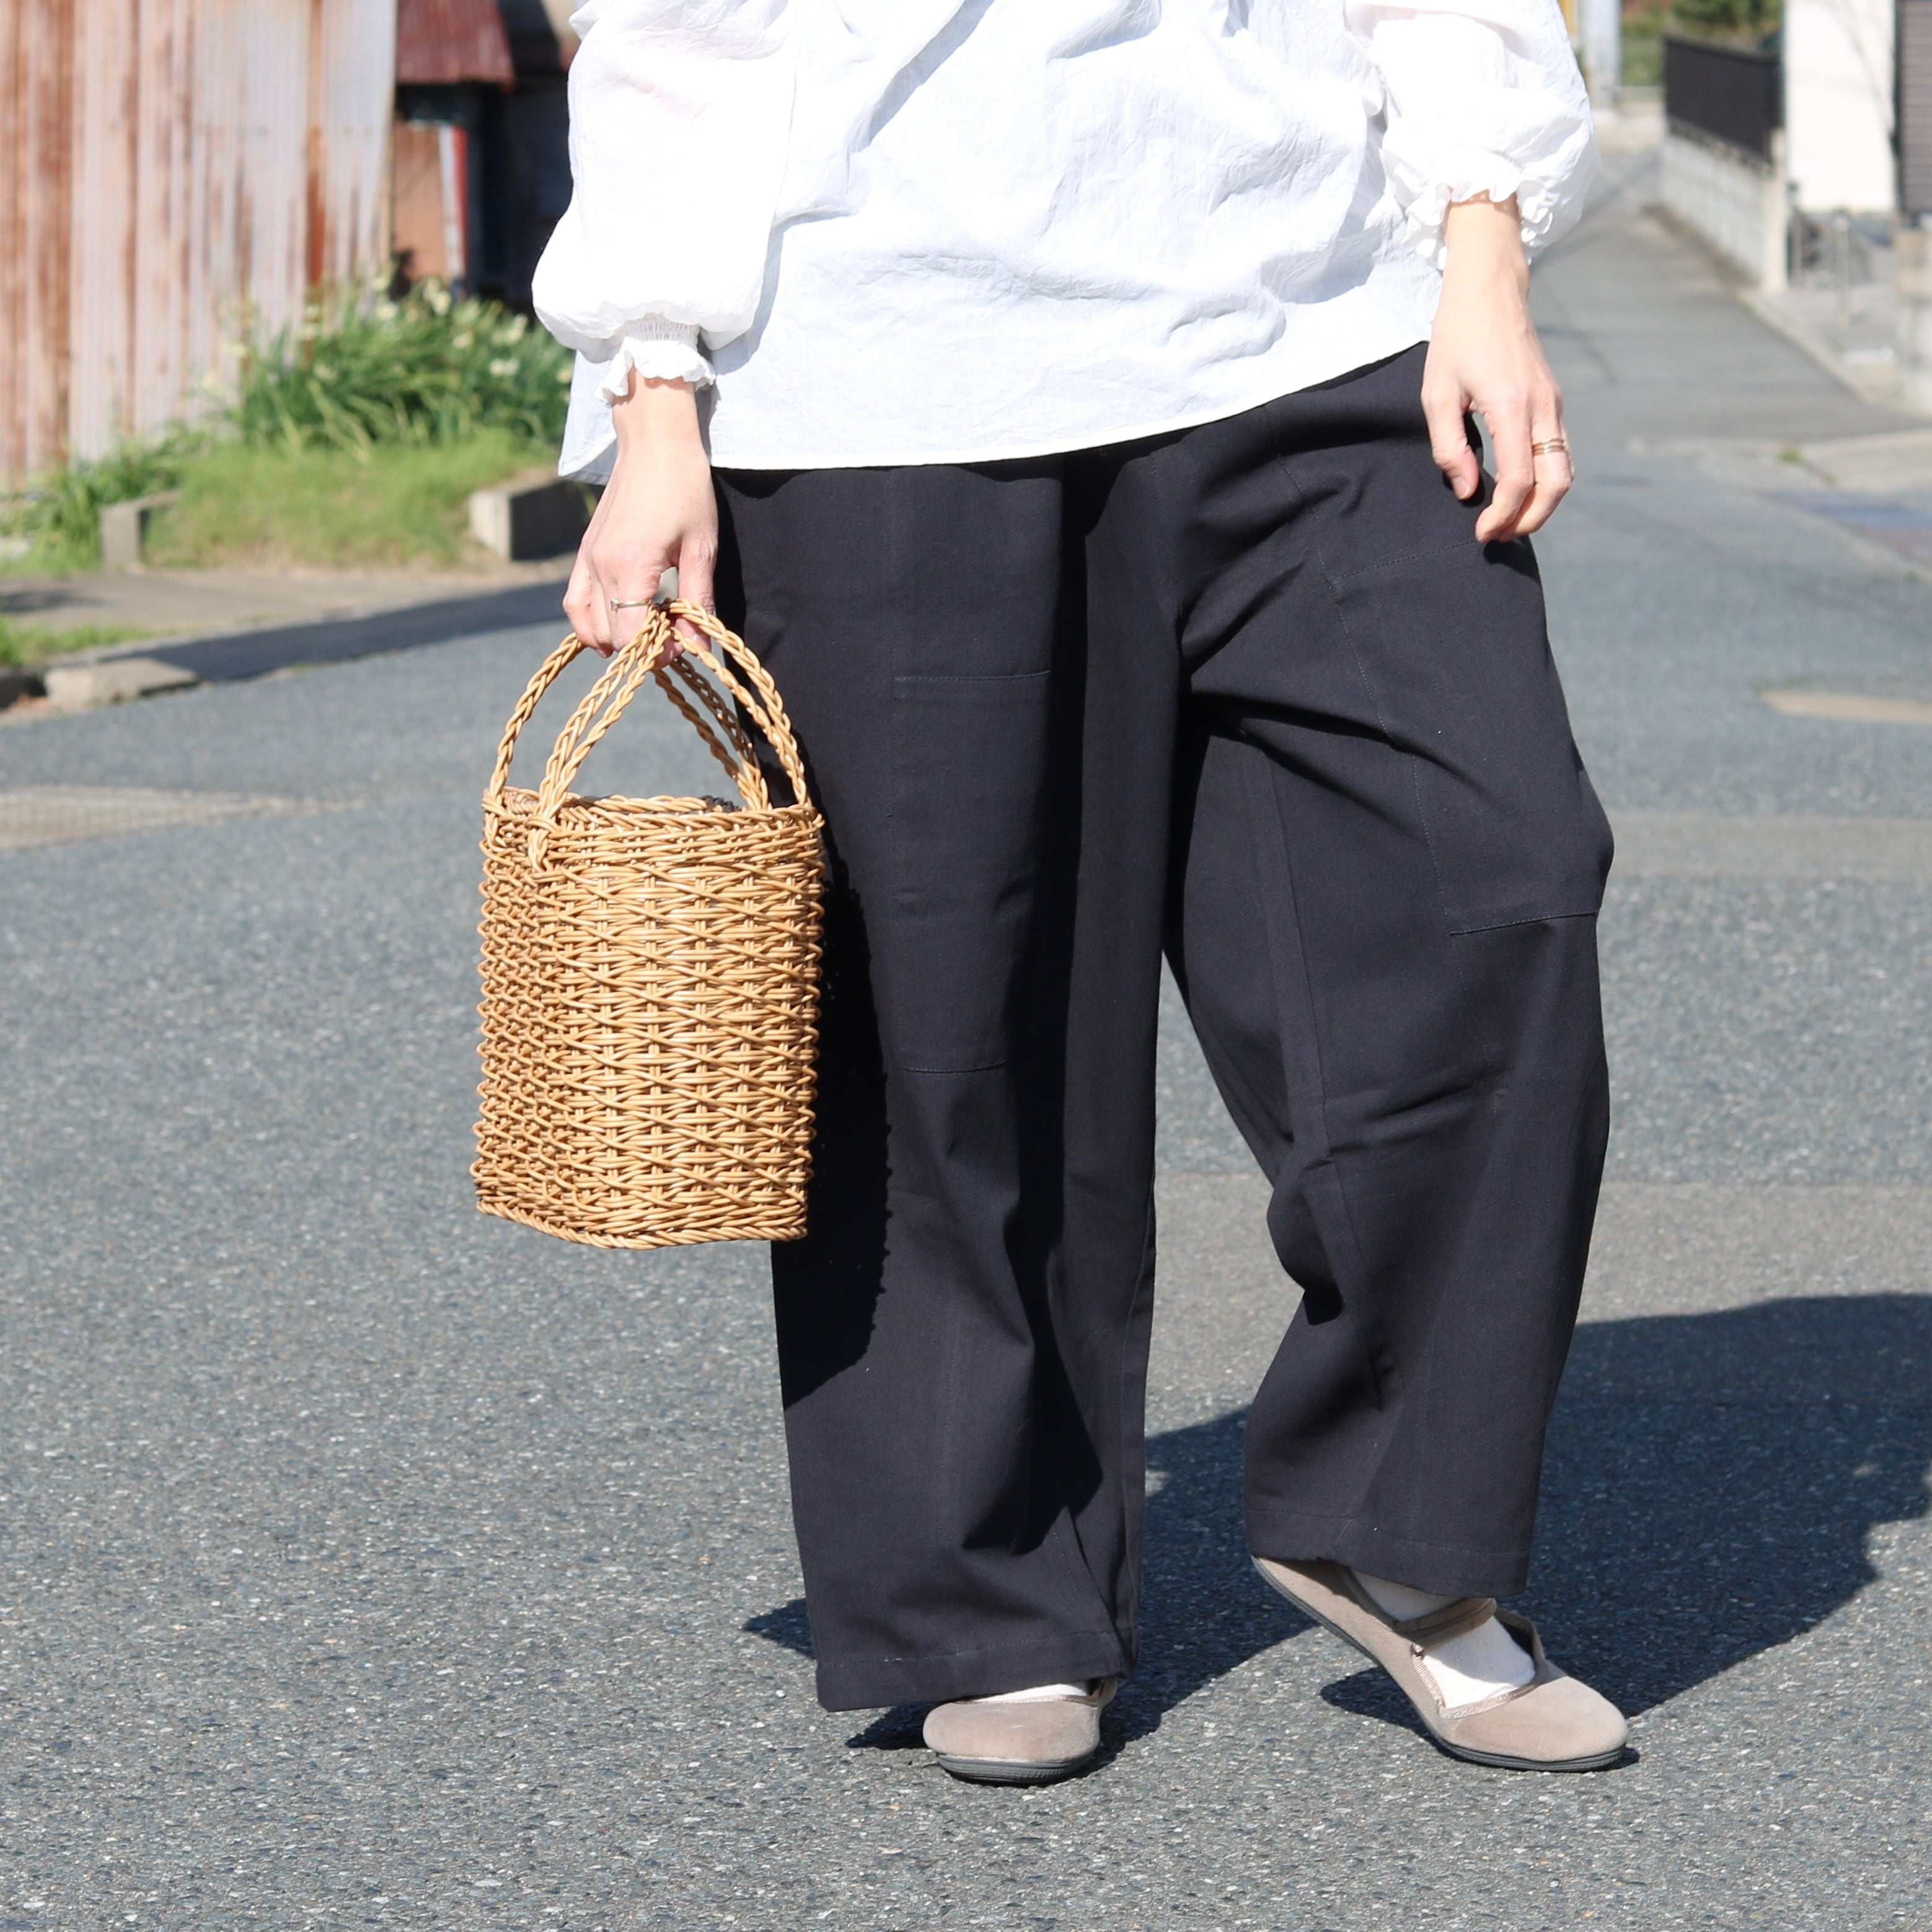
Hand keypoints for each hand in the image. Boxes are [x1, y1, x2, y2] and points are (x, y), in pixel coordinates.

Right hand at [563, 375, 717, 656]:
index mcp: (630, 566)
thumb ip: (697, 599)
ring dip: (615, 637)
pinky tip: (614, 627)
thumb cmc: (685, 488)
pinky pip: (575, 601)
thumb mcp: (701, 547)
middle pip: (610, 634)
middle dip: (641, 646)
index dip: (655, 653)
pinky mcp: (584, 552)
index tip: (680, 646)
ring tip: (647, 631)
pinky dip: (590, 621)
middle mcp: (600, 565)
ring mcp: (587, 558)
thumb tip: (697, 645)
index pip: (630, 636)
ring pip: (587, 624)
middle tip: (672, 636)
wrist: (654, 442)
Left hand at [1422, 196, 1571, 543]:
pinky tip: (1518, 493)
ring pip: (1565, 471)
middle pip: (1556, 483)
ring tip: (1508, 521)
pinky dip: (1545, 482)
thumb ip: (1450, 448)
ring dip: (1541, 505)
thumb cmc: (1457, 338)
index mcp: (1511, 405)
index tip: (1481, 532)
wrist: (1490, 289)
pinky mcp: (1553, 400)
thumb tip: (1468, 490)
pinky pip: (1561, 453)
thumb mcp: (1437, 393)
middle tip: (1499, 536)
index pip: (1519, 479)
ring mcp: (1553, 403)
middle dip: (1531, 519)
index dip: (1502, 514)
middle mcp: (1542, 406)